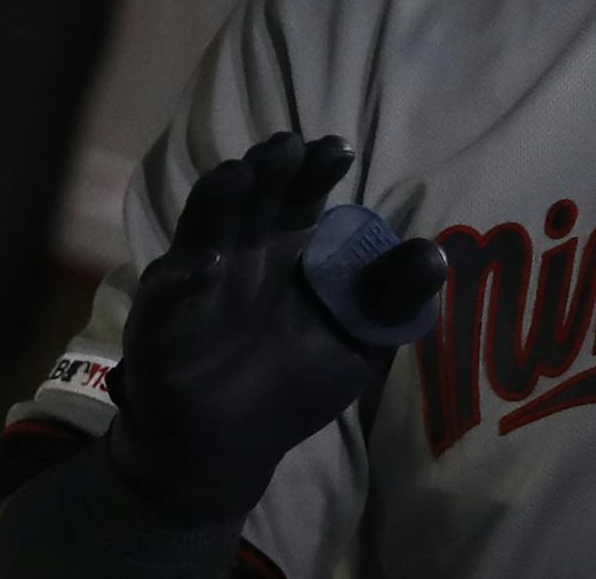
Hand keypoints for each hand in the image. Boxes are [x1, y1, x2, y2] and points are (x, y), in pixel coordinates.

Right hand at [105, 132, 447, 521]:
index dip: (318, 166)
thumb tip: (434, 256)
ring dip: (221, 197)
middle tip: (286, 148)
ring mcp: (198, 279)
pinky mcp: (160, 320)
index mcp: (292, 244)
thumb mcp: (357, 344)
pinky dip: (185, 275)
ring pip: (205, 222)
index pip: (304, 190)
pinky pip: (167, 290)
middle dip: (269, 165)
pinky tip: (208, 266)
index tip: (338, 149)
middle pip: (255, 192)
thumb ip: (391, 301)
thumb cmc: (296, 381)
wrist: (228, 448)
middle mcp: (244, 248)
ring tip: (240, 175)